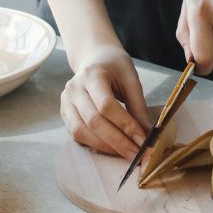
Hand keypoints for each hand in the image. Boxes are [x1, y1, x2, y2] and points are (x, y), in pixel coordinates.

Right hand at [60, 44, 150, 159]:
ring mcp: (66, 102)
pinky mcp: (64, 113)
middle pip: (93, 121)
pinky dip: (94, 145)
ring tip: (126, 154)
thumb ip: (138, 105)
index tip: (143, 140)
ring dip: (105, 147)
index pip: (106, 105)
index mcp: (92, 75)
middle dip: (117, 142)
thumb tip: (148, 134)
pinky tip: (111, 149)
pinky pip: (76, 135)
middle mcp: (74, 89)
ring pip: (81, 131)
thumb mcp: (131, 78)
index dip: (125, 125)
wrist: (94, 58)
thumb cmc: (115, 67)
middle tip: (137, 154)